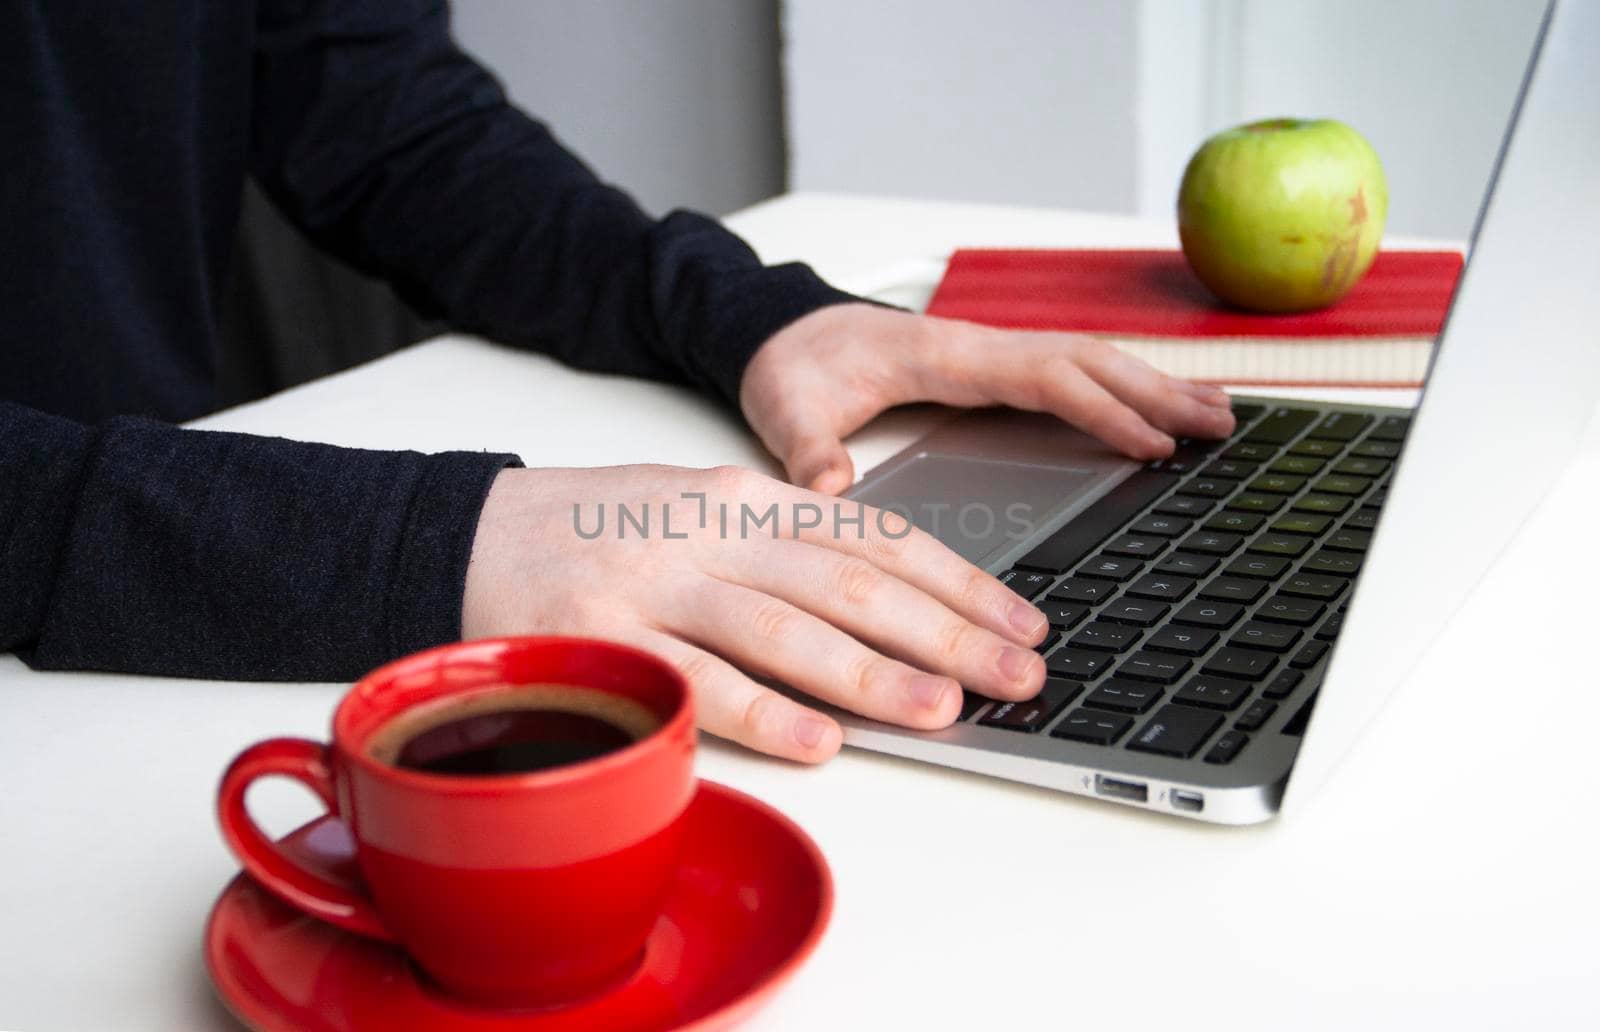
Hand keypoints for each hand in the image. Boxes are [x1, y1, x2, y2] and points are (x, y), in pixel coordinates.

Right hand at [462, 464, 1051, 762]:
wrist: (465, 530)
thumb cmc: (596, 530)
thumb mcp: (700, 512)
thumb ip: (785, 547)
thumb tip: (893, 599)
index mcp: (742, 497)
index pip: (872, 535)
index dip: (957, 578)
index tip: (1019, 620)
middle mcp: (709, 532)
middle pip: (848, 580)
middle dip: (944, 629)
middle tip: (1016, 673)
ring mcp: (653, 584)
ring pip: (781, 627)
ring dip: (869, 673)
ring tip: (941, 709)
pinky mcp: (602, 640)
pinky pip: (693, 682)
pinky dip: (759, 712)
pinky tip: (817, 739)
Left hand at [740, 303, 1235, 493]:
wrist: (778, 328)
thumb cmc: (790, 364)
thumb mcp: (786, 409)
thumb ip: (808, 449)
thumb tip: (831, 488)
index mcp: (945, 355)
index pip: (1044, 377)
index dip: (1103, 409)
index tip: (1154, 442)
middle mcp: (979, 345)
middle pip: (1088, 361)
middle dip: (1157, 392)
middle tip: (1221, 425)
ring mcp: (989, 351)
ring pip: (1089, 359)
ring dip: (1153, 384)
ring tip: (1216, 413)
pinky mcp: (988, 364)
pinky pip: (1069, 369)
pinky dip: (1120, 384)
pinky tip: (1154, 405)